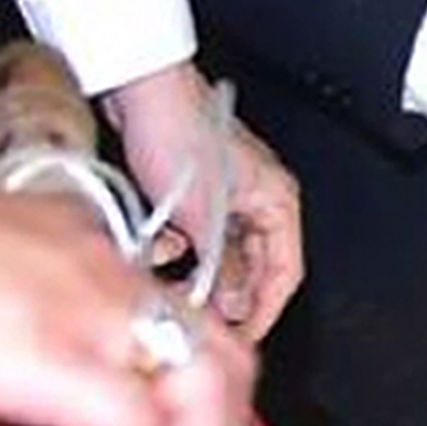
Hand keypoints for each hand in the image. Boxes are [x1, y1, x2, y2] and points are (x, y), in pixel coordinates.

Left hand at [96, 59, 301, 336]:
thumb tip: (230, 301)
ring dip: (200, 270)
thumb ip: (221, 265)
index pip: (284, 274)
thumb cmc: (177, 130)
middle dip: (228, 293)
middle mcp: (261, 199)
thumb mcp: (200, 215)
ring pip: (223, 250)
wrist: (141, 89)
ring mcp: (230, 193)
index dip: (264, 311)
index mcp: (278, 203)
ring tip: (177, 284)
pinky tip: (162, 248)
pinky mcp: (200, 187)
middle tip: (205, 319)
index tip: (242, 336)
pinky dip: (182, 246)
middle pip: (254, 265)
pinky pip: (200, 232)